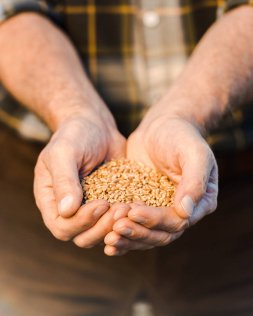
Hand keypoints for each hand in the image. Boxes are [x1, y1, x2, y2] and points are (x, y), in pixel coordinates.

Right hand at [34, 111, 129, 247]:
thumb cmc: (75, 134)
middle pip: (83, 237)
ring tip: (131, 209)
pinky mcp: (110, 204)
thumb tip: (66, 211)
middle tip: (121, 210)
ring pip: (102, 234)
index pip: (61, 227)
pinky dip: (128, 219)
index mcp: (51, 200)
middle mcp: (69, 210)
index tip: (102, 203)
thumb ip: (64, 180)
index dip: (82, 222)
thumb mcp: (65, 152)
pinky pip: (117, 221)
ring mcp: (90, 209)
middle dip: (102, 227)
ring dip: (117, 226)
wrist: (96, 125)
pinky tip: (140, 207)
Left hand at [104, 116, 217, 255]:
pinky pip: (134, 225)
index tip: (132, 211)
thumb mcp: (193, 153)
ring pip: (146, 234)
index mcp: (200, 203)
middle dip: (138, 233)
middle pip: (160, 234)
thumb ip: (194, 181)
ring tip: (108, 239)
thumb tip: (185, 211)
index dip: (155, 220)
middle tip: (115, 229)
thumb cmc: (181, 135)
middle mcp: (182, 212)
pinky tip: (106, 242)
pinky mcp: (144, 206)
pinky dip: (122, 235)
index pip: (177, 221)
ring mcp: (162, 210)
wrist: (162, 124)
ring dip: (128, 239)